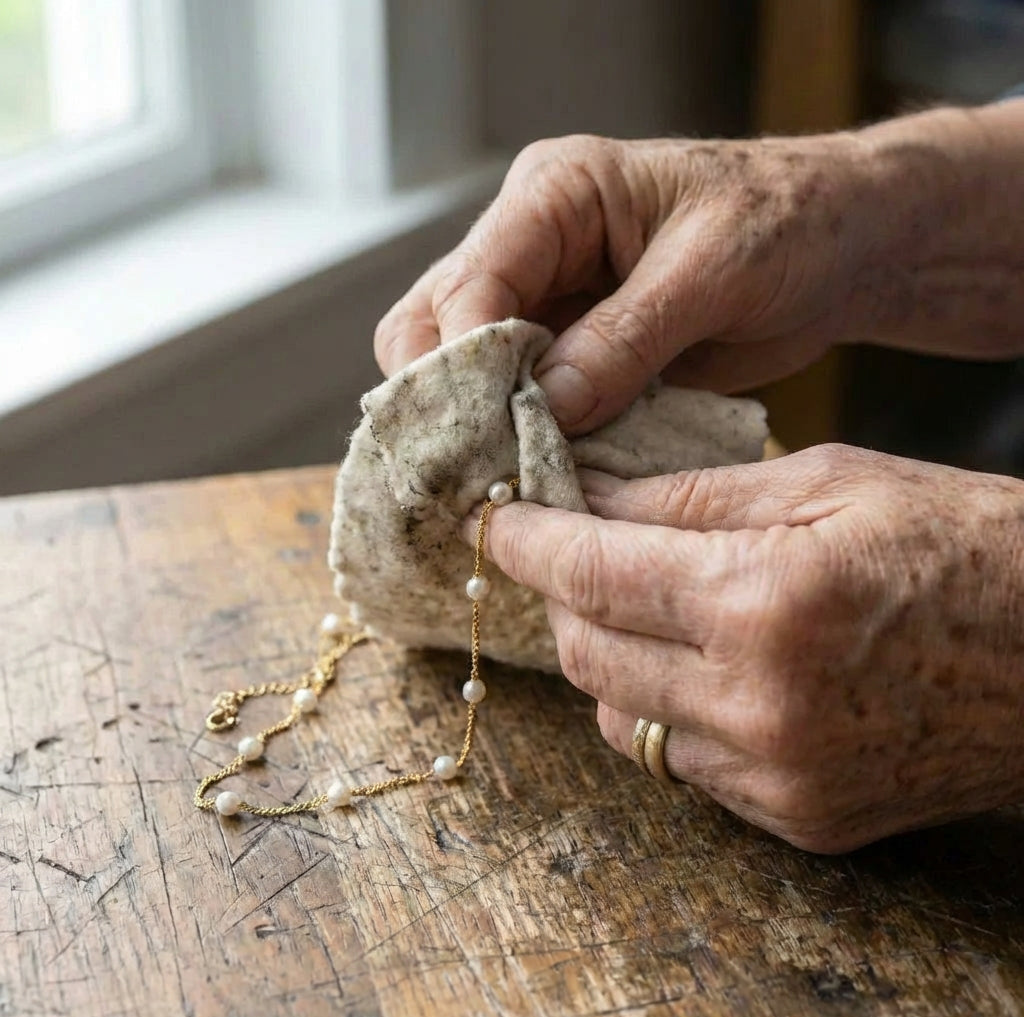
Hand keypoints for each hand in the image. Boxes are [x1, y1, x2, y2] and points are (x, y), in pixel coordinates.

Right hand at [377, 132, 876, 432]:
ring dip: (477, 427)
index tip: (487, 439)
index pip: (470, 283)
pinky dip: (519, 441)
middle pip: (434, 326)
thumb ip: (625, 339)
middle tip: (478, 470)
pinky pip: (517, 401)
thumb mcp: (713, 271)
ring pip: (461, 370)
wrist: (838, 246)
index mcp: (554, 195)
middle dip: (448, 400)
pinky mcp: (570, 353)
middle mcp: (530, 246)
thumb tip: (547, 410)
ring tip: (503, 482)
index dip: (467, 364)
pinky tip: (534, 476)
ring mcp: (545, 302)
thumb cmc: (790, 223)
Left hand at [465, 444, 1023, 852]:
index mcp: (766, 602)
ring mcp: (778, 776)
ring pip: (617, 717)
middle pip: (586, 653)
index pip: (591, 572)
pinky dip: (664, 708)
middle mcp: (759, 705)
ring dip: (608, 655)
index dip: (526, 540)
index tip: (494, 519)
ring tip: (643, 605)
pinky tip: (700, 665)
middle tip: (570, 548)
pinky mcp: (799, 818)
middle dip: (560, 595)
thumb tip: (589, 495)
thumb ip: (690, 495)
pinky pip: (680, 762)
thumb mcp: (828, 482)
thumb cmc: (964, 544)